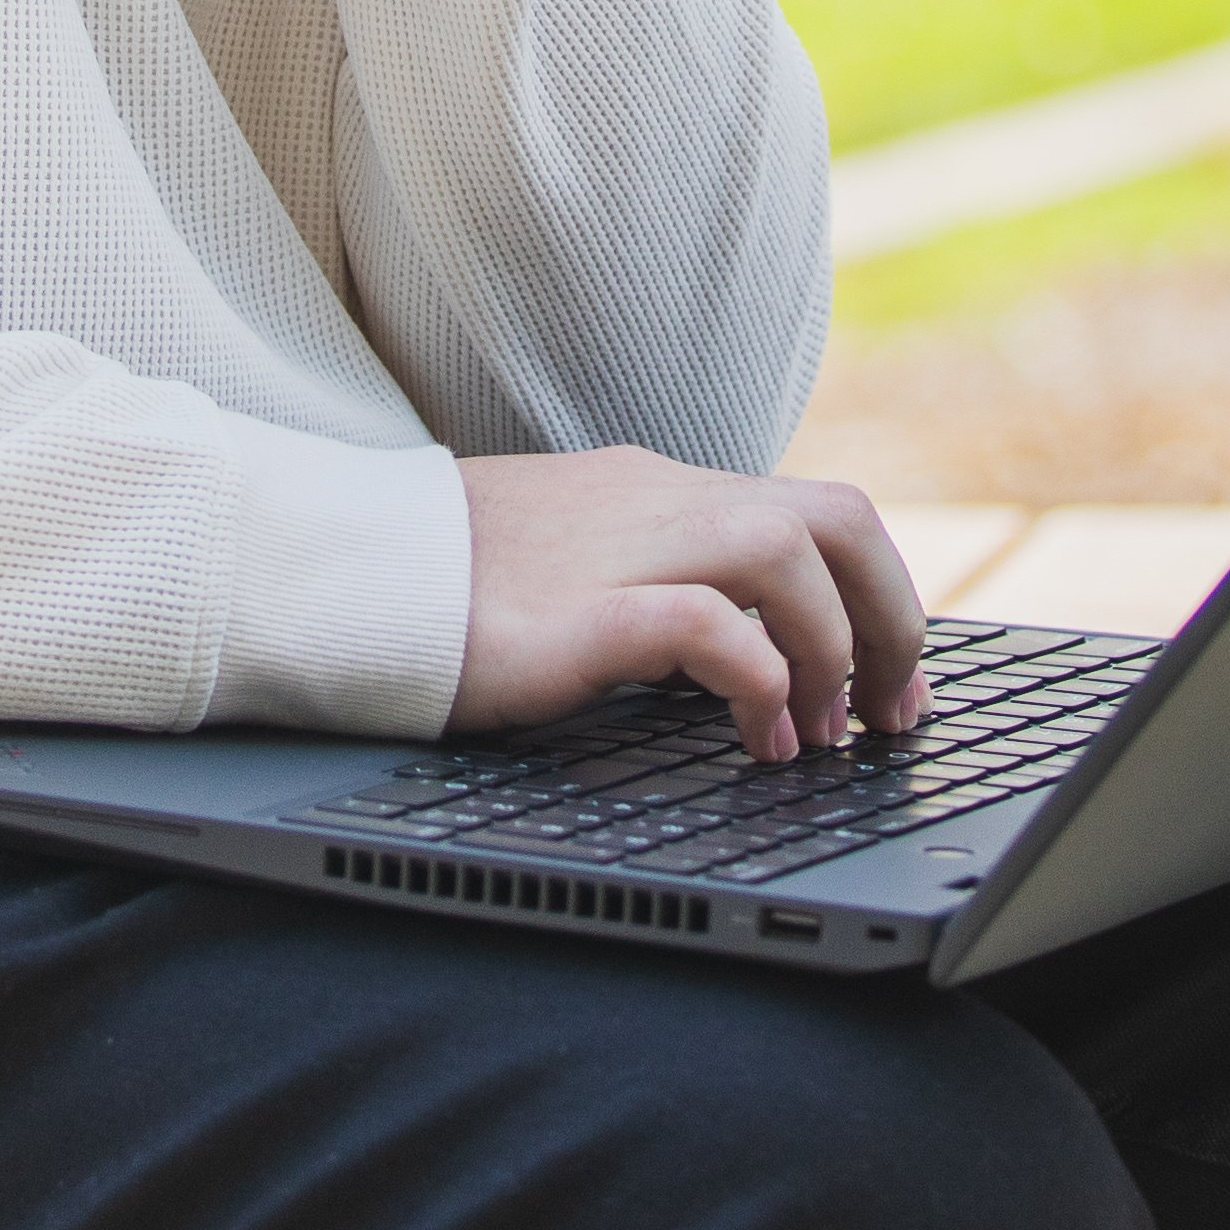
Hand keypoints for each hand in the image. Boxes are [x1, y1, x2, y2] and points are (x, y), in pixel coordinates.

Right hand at [450, 450, 931, 759]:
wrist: (339, 574)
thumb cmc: (449, 590)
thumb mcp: (577, 570)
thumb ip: (653, 586)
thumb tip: (739, 655)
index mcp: (657, 491)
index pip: (814, 511)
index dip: (879, 597)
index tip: (888, 685)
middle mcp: (654, 502)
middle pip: (835, 518)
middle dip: (890, 618)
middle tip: (887, 716)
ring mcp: (616, 547)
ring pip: (786, 549)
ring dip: (830, 647)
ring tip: (820, 735)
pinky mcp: (575, 613)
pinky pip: (703, 619)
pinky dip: (755, 676)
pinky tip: (757, 739)